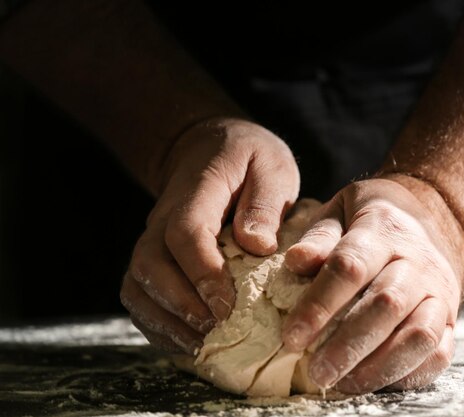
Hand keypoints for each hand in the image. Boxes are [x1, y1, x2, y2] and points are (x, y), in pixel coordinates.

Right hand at [120, 118, 299, 353]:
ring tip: (201, 345)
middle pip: (149, 263)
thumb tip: (258, 246)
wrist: (208, 147)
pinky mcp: (154, 259)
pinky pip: (140, 296)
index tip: (226, 303)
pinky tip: (187, 342)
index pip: (185, 230)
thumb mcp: (271, 166)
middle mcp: (163, 217)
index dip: (201, 270)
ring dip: (164, 320)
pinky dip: (157, 324)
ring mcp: (153, 239)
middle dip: (180, 304)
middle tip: (215, 329)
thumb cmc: (248, 159)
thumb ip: (265, 202)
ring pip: (136, 284)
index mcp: (196, 189)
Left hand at [282, 177, 463, 392]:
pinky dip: (407, 374)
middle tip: (316, 372)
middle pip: (386, 305)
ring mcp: (440, 290)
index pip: (351, 267)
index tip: (292, 337)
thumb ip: (319, 237)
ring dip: (379, 366)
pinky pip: (439, 353)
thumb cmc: (371, 219)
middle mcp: (418, 260)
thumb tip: (296, 262)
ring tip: (342, 384)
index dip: (319, 305)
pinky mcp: (453, 317)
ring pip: (420, 334)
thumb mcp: (340, 211)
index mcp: (383, 228)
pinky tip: (373, 381)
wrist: (431, 218)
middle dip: (348, 344)